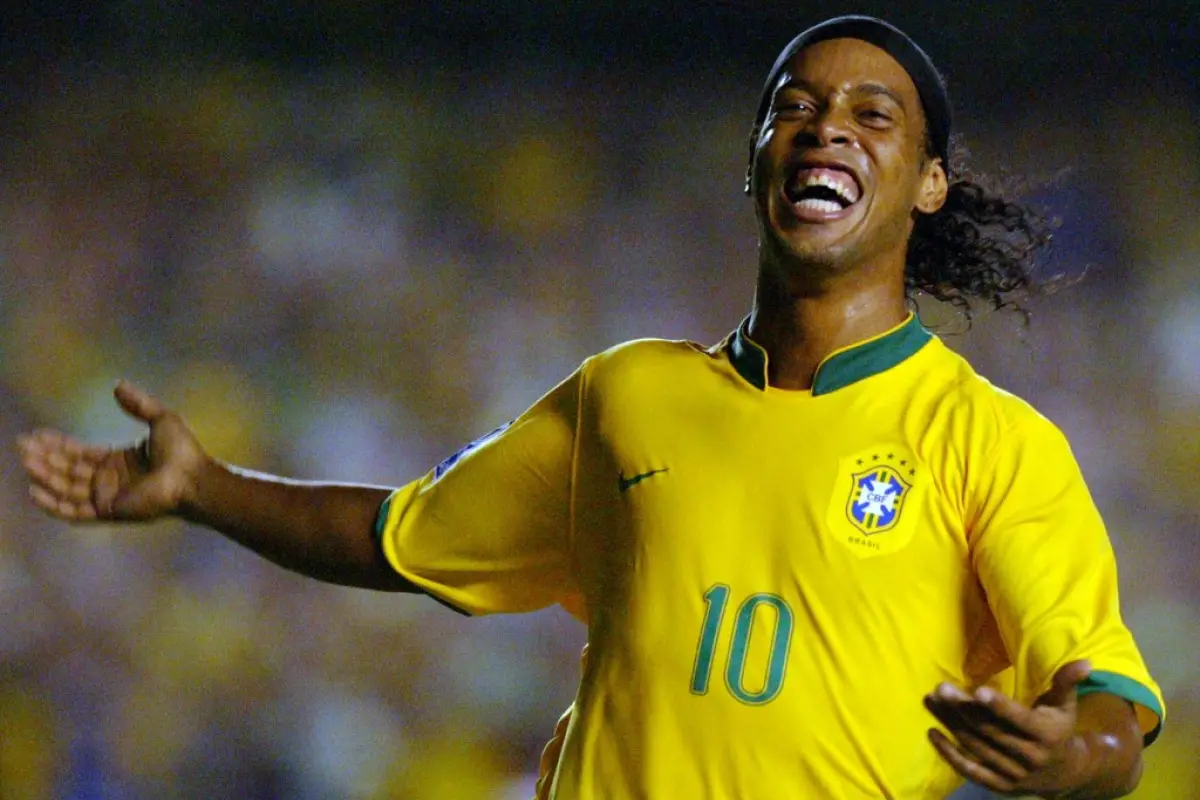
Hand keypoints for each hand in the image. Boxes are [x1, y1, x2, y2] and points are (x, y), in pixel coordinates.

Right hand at [17, 381, 208, 521]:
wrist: (192, 476)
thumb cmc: (181, 451)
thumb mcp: (160, 418)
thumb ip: (138, 404)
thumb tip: (117, 385)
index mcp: (119, 461)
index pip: (80, 453)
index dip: (58, 444)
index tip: (37, 434)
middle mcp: (109, 480)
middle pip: (68, 468)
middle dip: (45, 457)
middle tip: (22, 444)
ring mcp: (108, 497)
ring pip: (67, 487)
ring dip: (45, 475)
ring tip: (25, 460)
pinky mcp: (108, 511)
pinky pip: (75, 510)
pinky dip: (54, 504)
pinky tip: (34, 491)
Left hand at [924, 660, 1091, 796]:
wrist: (1066, 774)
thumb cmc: (1059, 728)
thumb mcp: (1065, 705)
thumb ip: (1067, 682)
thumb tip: (1086, 661)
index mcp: (1047, 735)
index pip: (1019, 720)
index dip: (999, 706)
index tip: (977, 691)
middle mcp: (1029, 757)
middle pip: (990, 731)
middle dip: (963, 709)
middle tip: (941, 688)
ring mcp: (1013, 773)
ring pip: (976, 746)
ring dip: (951, 723)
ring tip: (931, 699)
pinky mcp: (999, 784)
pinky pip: (970, 770)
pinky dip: (950, 754)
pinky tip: (932, 732)